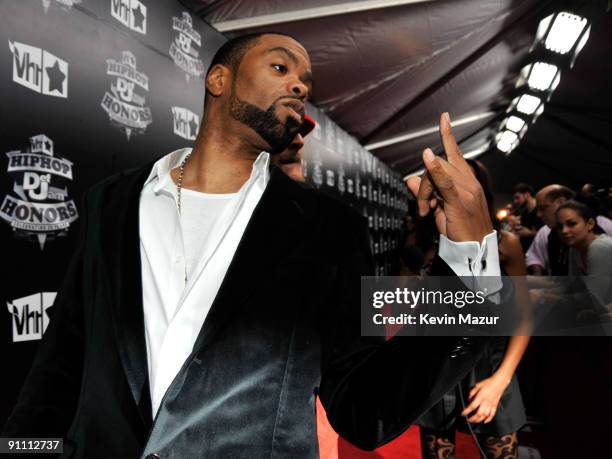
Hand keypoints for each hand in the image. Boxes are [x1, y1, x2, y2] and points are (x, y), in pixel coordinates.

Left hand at [406, 113, 492, 241]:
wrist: (476, 250)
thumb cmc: (460, 230)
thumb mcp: (440, 208)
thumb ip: (427, 192)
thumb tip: (410, 178)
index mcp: (467, 180)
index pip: (455, 153)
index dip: (447, 135)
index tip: (444, 117)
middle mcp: (469, 181)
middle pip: (437, 164)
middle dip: (424, 184)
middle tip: (424, 207)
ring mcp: (466, 190)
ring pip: (435, 175)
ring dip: (424, 193)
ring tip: (427, 212)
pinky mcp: (460, 201)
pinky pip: (445, 182)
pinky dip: (435, 170)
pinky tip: (427, 158)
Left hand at [461, 374, 509, 423]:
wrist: (499, 383)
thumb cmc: (488, 383)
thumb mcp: (477, 386)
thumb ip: (472, 393)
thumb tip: (469, 399)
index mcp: (480, 397)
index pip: (472, 406)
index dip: (467, 411)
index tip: (463, 414)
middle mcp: (486, 402)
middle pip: (479, 413)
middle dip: (473, 418)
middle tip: (468, 420)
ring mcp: (491, 405)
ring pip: (485, 416)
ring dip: (479, 420)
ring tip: (475, 421)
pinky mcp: (495, 406)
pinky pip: (492, 415)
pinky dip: (489, 419)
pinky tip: (485, 421)